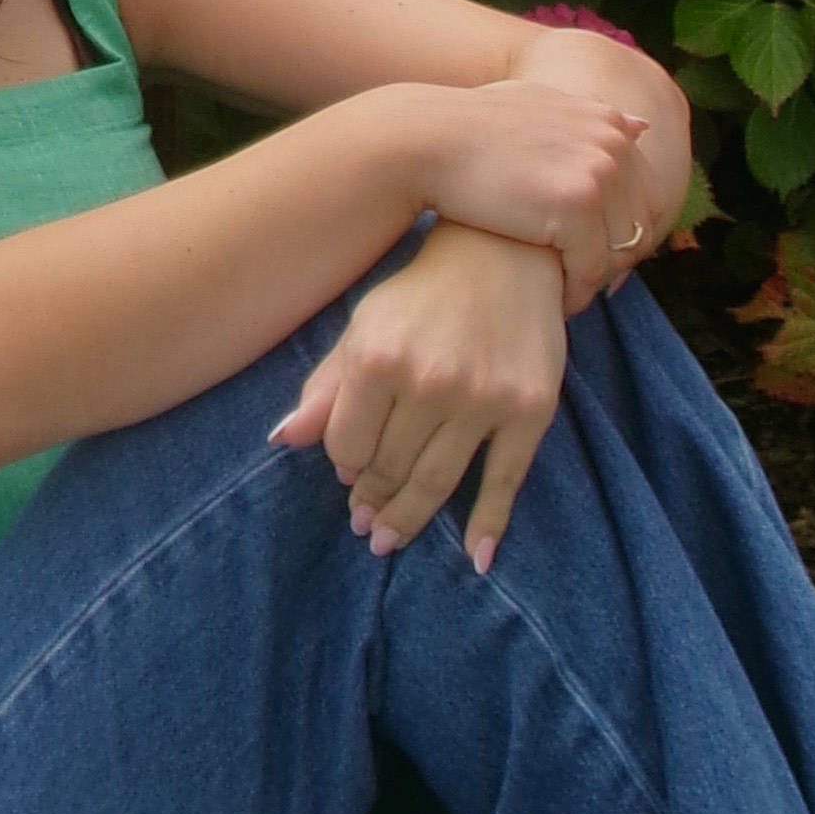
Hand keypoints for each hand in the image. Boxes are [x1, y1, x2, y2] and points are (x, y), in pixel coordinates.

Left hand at [274, 227, 568, 570]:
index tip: (347, 472)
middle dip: (373, 500)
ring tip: (391, 538)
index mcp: (378, 358)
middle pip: (390, 467)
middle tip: (366, 525)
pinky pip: (505, 481)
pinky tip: (475, 558)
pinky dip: (489, 524)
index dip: (343, 462)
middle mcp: (430, 382)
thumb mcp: (364, 327)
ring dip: (411, 518)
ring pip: (437, 481)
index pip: (346, 444)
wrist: (504, 255)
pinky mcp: (530, 411)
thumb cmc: (422, 294)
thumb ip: (326, 386)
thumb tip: (283, 440)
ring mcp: (484, 399)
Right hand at [399, 78, 639, 311]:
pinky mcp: (577, 205)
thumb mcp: (533, 104)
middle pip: (640, 223)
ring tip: (568, 294)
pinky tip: (555, 302)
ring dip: (597, 279)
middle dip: (615, 258)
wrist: (422, 141)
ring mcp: (598, 171)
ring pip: (620, 250)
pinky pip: (592, 268)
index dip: (619, 230)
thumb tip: (640, 126)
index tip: (588, 253)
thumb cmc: (466, 128)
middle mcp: (611, 142)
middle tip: (580, 281)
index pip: (644, 192)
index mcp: (604, 120)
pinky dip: (576, 292)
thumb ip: (586, 116)